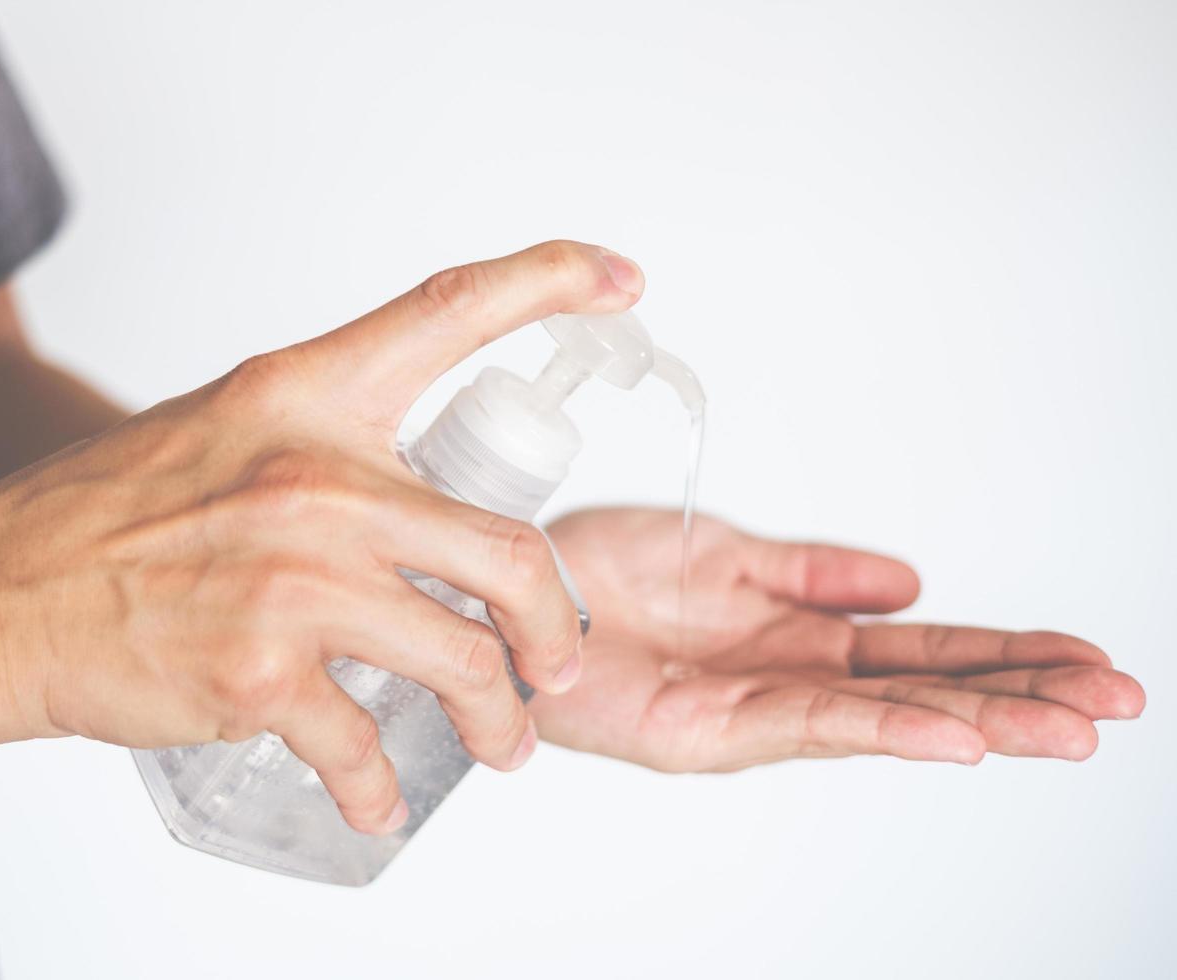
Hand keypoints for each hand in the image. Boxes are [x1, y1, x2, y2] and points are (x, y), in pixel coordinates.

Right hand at [0, 241, 644, 831]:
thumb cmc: (100, 514)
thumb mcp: (222, 431)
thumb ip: (320, 446)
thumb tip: (412, 499)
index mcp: (303, 394)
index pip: (450, 309)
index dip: (553, 278)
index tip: (621, 278)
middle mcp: (313, 475)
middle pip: (511, 549)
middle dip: (553, 626)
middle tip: (552, 662)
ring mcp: (292, 577)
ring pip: (464, 660)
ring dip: (498, 720)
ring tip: (499, 743)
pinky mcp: (259, 672)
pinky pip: (364, 747)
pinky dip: (380, 790)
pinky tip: (379, 802)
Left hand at [533, 508, 1144, 769]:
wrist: (509, 596)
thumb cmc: (597, 575)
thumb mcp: (727, 556)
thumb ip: (816, 574)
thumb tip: (911, 583)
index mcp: (798, 635)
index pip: (921, 648)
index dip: (1005, 651)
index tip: (1089, 655)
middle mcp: (785, 679)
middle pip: (923, 688)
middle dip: (1021, 694)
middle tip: (1117, 701)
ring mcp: (750, 711)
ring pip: (885, 715)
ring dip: (980, 718)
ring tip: (1069, 725)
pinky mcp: (704, 731)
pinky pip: (805, 723)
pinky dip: (883, 728)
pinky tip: (955, 733)